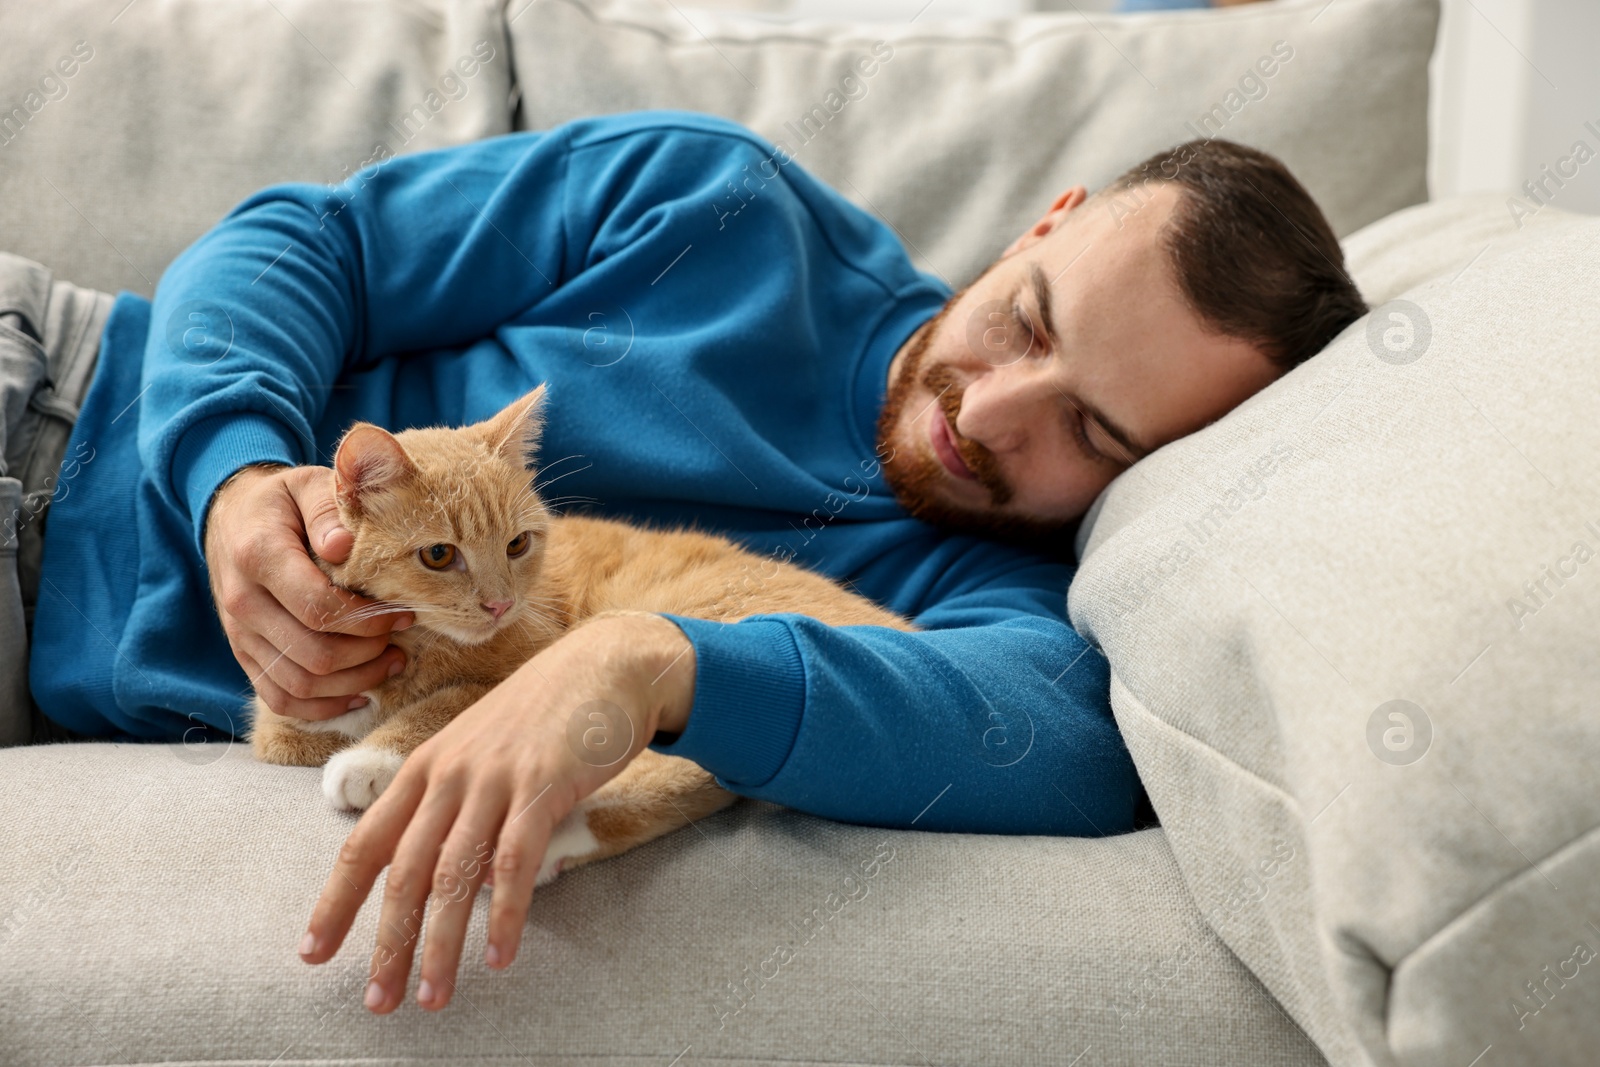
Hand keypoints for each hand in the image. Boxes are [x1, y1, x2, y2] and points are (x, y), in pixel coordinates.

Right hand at [203, 463, 412, 720]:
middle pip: (313, 654)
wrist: (231, 517)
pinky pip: (280, 698)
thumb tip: (344, 545)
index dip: (368, 620)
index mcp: (259, 555)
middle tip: (401, 638)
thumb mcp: (306, 486)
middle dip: (368, 654)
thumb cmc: (282, 502)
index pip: (318, 608)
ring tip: (391, 662)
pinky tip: (359, 694)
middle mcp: (243, 602)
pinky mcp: (244, 655)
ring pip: (300, 684)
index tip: (402, 613)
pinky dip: (322, 707)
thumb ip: (327, 510)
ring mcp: (240, 634)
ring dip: (355, 682)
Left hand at [296, 611, 695, 1013]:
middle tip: (378, 1001)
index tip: (312, 952)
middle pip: (405, 871)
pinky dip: (507, 914)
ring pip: (455, 875)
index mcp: (426, 766)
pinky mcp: (543, 785)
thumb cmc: (547, 714)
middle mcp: (450, 773)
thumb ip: (458, 804)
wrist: (610, 664)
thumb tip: (447, 875)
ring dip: (441, 944)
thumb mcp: (483, 749)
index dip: (336, 902)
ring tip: (434, 996)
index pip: (366, 843)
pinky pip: (514, 862)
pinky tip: (502, 955)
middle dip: (388, 943)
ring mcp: (495, 778)